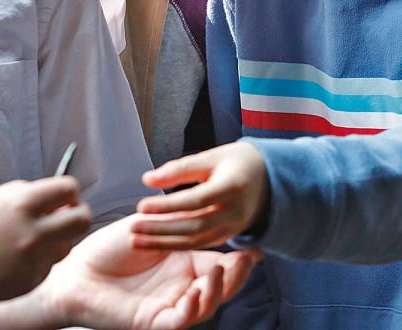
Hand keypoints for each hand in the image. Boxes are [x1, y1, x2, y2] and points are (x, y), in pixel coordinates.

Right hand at [0, 178, 90, 312]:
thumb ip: (18, 197)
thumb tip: (44, 197)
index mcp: (20, 202)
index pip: (69, 188)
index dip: (69, 193)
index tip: (63, 199)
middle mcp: (32, 231)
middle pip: (82, 220)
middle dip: (76, 217)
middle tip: (62, 219)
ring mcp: (31, 260)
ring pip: (66, 247)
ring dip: (56, 242)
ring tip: (30, 242)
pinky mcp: (26, 284)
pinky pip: (45, 269)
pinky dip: (36, 264)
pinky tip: (12, 262)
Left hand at [39, 214, 260, 328]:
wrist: (75, 268)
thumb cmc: (108, 248)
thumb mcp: (152, 228)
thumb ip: (180, 224)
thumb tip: (209, 211)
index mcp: (183, 266)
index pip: (218, 266)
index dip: (238, 261)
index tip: (255, 249)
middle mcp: (180, 288)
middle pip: (219, 289)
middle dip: (236, 277)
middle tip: (246, 260)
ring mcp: (168, 307)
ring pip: (204, 308)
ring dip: (218, 292)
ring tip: (221, 271)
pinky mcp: (151, 323)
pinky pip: (178, 321)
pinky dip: (192, 309)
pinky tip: (197, 293)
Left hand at [131, 142, 268, 249]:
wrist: (268, 180)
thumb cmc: (236, 162)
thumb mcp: (211, 156)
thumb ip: (180, 168)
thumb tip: (147, 180)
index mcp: (233, 187)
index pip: (196, 200)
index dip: (168, 206)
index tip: (141, 206)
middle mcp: (235, 212)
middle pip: (194, 226)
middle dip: (161, 229)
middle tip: (132, 227)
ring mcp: (233, 228)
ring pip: (195, 241)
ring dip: (164, 242)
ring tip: (136, 239)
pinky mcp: (228, 237)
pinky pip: (200, 245)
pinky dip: (176, 245)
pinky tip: (154, 243)